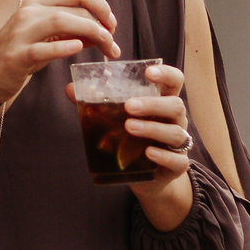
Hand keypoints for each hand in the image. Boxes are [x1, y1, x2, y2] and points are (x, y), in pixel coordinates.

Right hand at [0, 0, 119, 105]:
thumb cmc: (19, 54)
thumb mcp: (46, 38)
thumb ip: (72, 32)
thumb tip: (104, 32)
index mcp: (37, 3)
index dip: (100, 4)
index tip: (111, 24)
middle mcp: (28, 12)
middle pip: (74, 8)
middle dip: (101, 25)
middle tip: (113, 45)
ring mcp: (20, 33)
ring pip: (60, 21)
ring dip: (90, 32)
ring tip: (106, 47)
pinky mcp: (15, 56)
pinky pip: (41, 48)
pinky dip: (62, 47)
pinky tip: (78, 48)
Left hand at [91, 64, 197, 231]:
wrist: (146, 177)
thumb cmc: (133, 140)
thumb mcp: (117, 120)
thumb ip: (98, 104)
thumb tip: (70, 89)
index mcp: (163, 102)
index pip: (174, 80)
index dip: (165, 74)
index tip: (149, 72)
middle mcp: (175, 120)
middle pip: (176, 105)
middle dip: (152, 104)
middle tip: (128, 106)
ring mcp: (179, 143)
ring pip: (176, 133)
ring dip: (152, 128)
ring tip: (129, 127)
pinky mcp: (178, 165)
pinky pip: (177, 160)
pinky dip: (163, 155)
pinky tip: (148, 152)